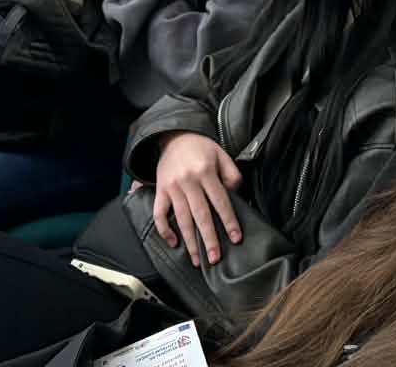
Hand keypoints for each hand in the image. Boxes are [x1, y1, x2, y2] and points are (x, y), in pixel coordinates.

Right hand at [152, 133, 241, 263]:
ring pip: (181, 219)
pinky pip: (159, 213)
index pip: (220, 201)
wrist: (174, 135)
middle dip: (209, 239)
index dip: (229, 221)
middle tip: (215, 258)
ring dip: (190, 241)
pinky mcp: (160, 190)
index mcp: (205, 171)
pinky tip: (173, 242)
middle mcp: (188, 181)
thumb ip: (231, 175)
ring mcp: (172, 187)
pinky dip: (164, 229)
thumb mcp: (222, 154)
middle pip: (201, 215)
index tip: (236, 238)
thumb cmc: (201, 147)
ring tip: (197, 260)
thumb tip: (235, 196)